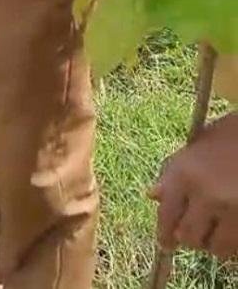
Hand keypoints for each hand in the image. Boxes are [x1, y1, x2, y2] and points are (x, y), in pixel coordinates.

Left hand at [151, 113, 237, 259]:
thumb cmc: (232, 134)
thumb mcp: (196, 146)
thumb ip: (173, 172)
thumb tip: (152, 196)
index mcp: (184, 174)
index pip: (166, 216)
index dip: (165, 235)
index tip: (167, 243)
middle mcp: (206, 194)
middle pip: (189, 237)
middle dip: (191, 239)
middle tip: (196, 235)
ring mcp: (233, 208)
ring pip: (217, 248)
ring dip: (216, 244)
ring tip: (218, 231)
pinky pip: (237, 246)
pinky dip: (233, 244)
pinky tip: (232, 230)